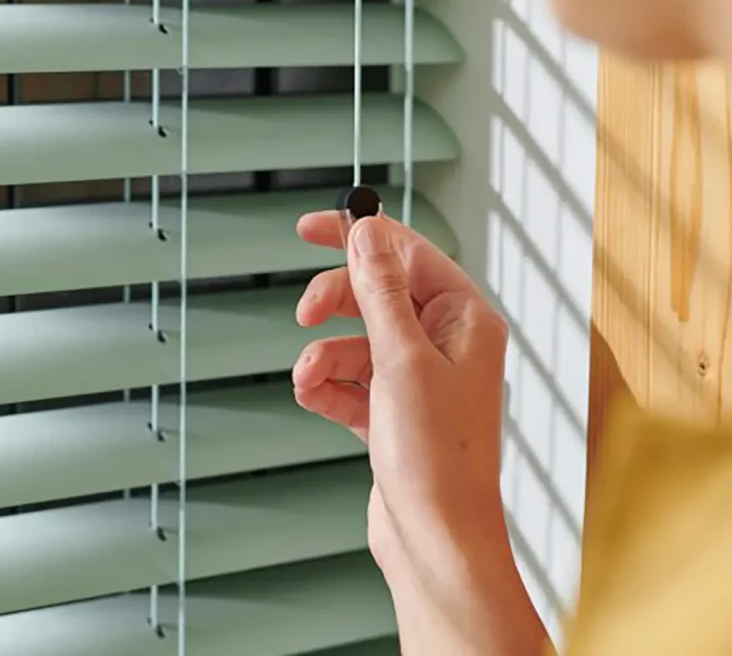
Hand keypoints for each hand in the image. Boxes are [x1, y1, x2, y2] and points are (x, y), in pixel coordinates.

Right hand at [292, 212, 546, 654]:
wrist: (436, 540)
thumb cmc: (436, 457)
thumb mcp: (399, 359)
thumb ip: (380, 289)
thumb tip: (366, 229)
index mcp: (464, 320)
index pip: (407, 253)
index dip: (357, 234)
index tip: (309, 228)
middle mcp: (445, 344)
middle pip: (376, 294)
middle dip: (334, 303)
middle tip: (302, 313)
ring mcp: (418, 380)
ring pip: (355, 340)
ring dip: (324, 357)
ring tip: (309, 381)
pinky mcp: (394, 412)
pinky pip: (351, 381)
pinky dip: (329, 387)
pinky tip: (315, 400)